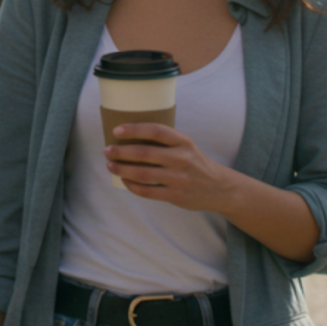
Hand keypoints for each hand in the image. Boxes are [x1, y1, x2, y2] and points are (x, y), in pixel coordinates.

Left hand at [106, 123, 240, 212]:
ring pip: (143, 174)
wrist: (219, 188)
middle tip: (107, 150)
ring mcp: (179, 179)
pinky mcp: (175, 196)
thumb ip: (165, 142)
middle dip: (121, 152)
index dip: (135, 129)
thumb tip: (129, 138)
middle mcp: (181, 159)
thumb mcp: (186, 146)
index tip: (116, 130)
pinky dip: (132, 186)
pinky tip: (124, 179)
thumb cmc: (195, 163)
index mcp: (183, 142)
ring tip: (110, 165)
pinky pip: (148, 191)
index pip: (156, 131)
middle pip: (145, 153)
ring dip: (122, 169)